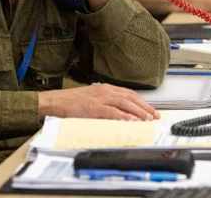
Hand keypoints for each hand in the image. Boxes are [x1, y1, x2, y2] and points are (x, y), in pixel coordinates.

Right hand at [38, 83, 159, 120]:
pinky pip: (112, 112)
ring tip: (147, 119)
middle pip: (130, 97)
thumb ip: (105, 102)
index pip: (129, 93)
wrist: (56, 101)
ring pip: (125, 103)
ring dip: (138, 112)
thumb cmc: (71, 101)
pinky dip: (123, 116)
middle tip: (154, 116)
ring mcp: (100, 99)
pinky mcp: (94, 108)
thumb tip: (118, 111)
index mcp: (105, 88)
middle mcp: (105, 91)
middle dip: (144, 107)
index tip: (150, 109)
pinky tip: (131, 120)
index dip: (142, 102)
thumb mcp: (92, 97)